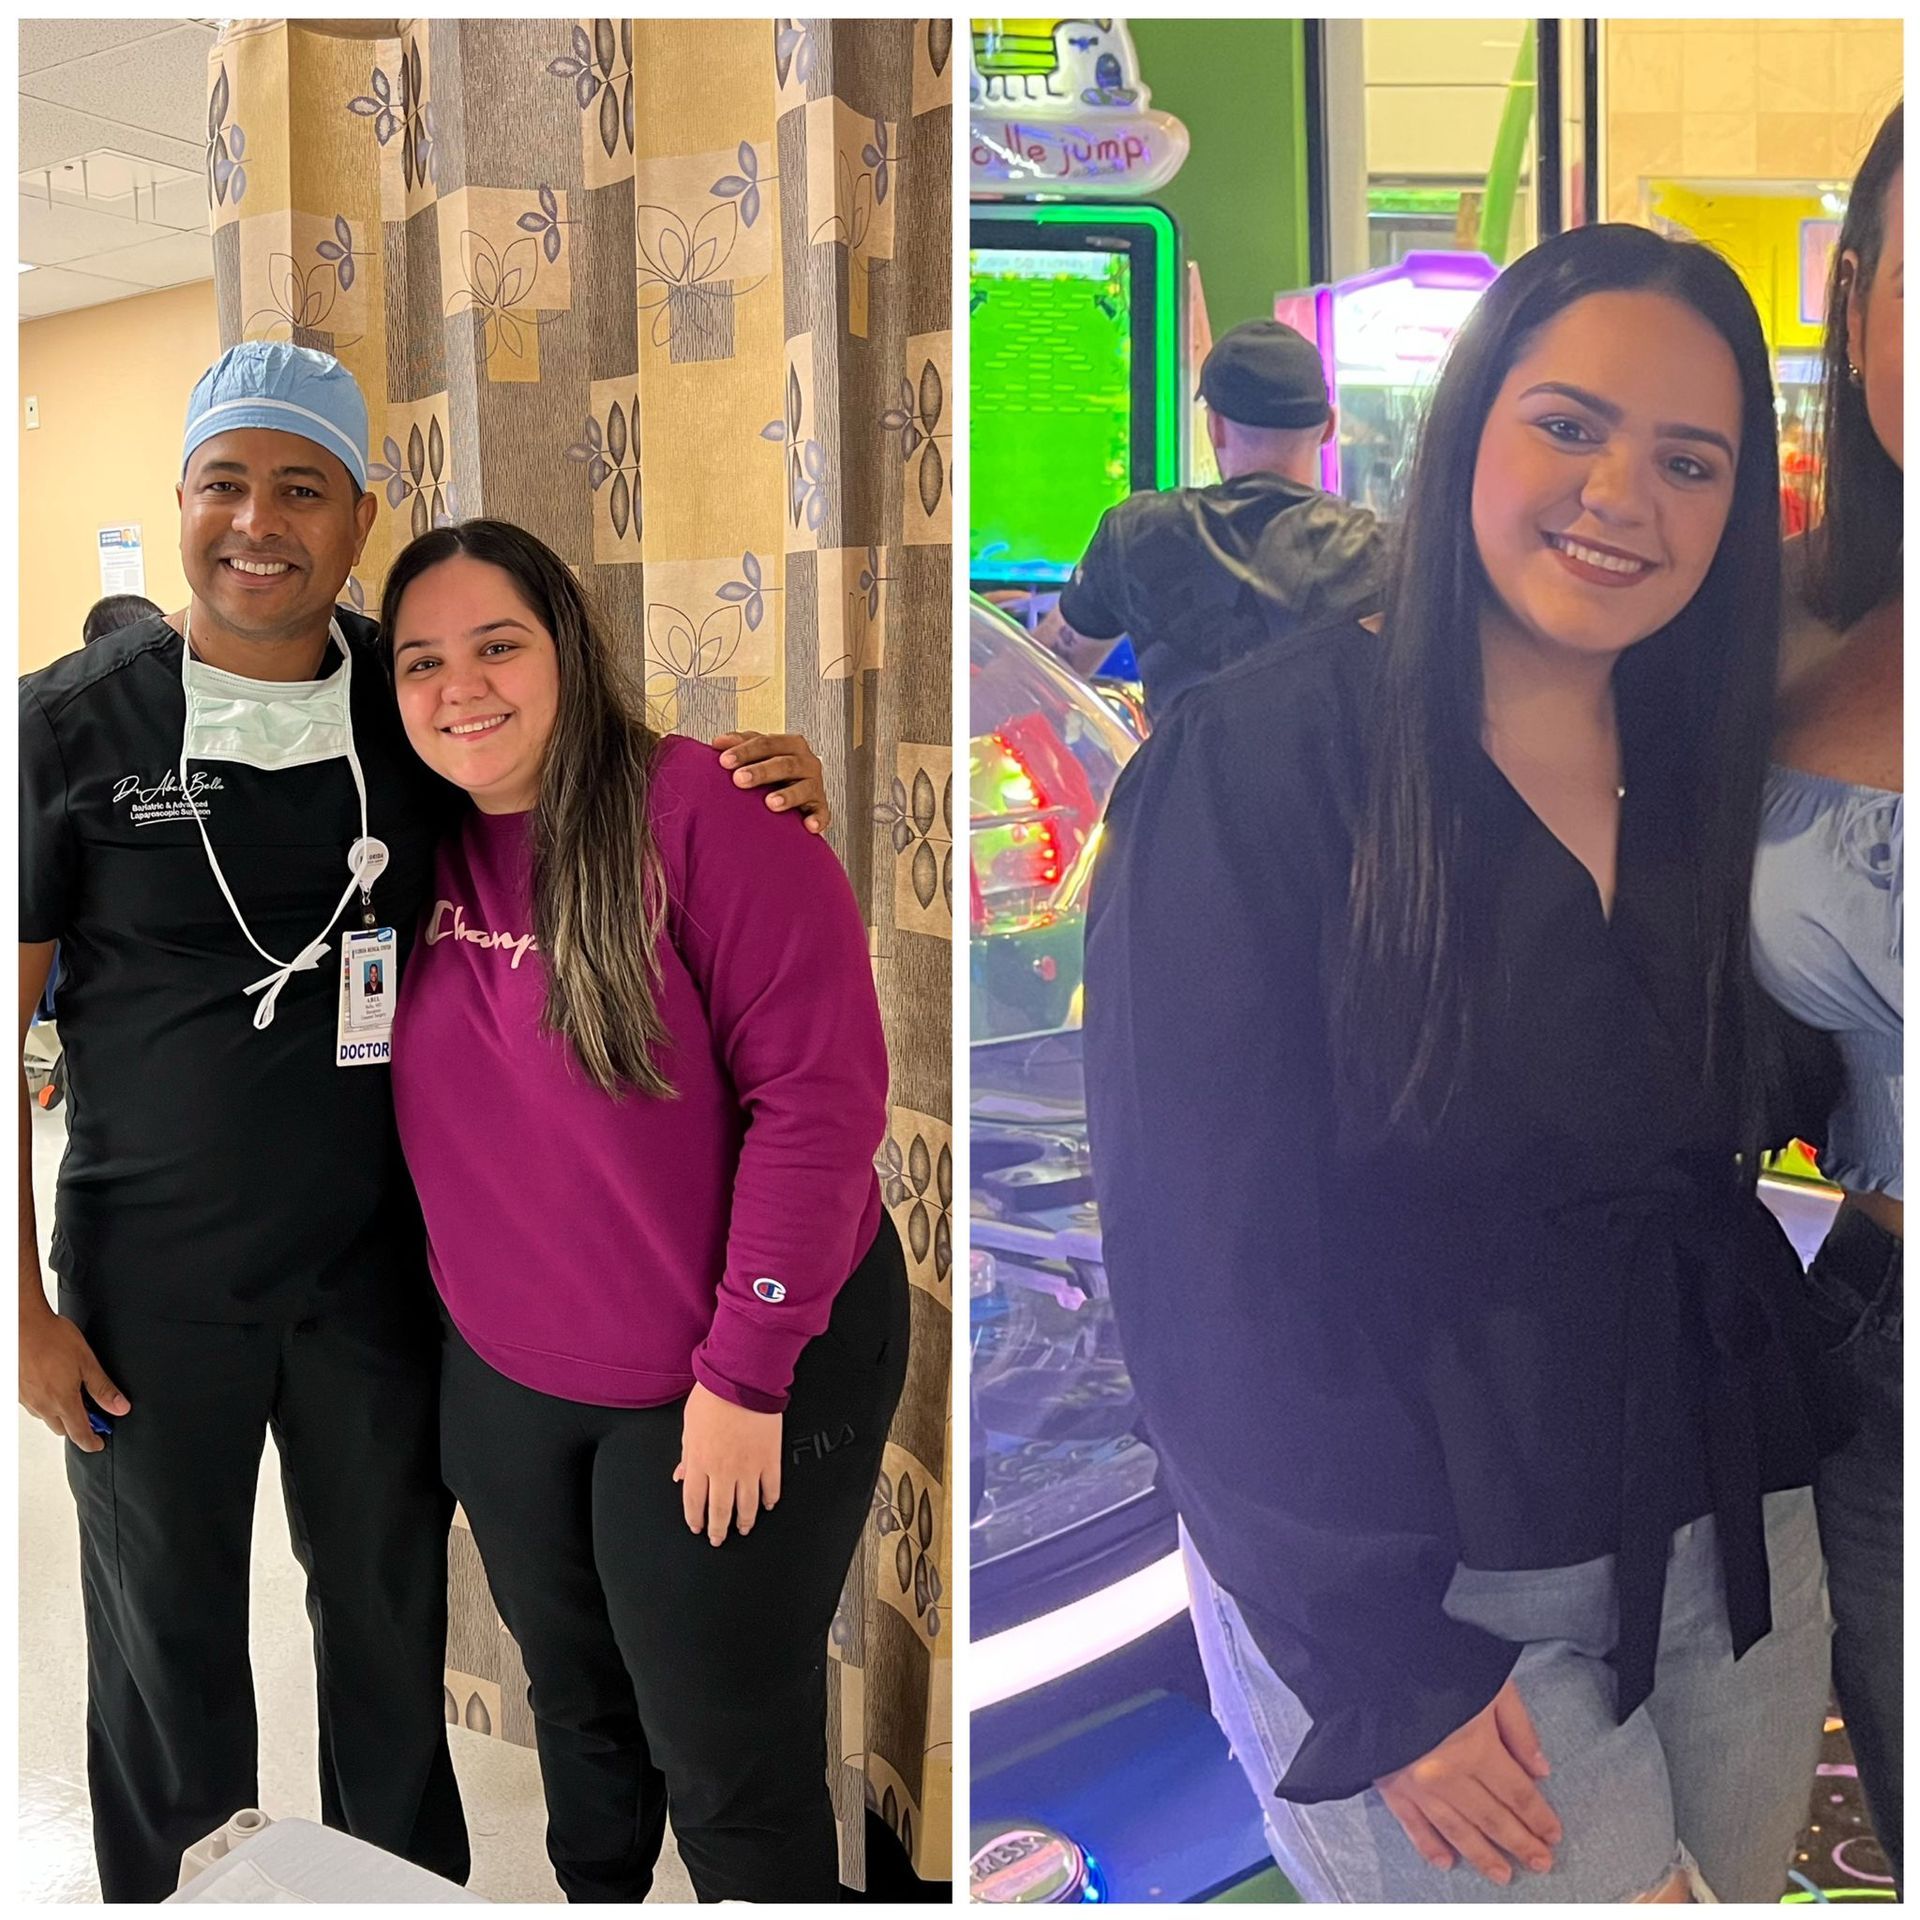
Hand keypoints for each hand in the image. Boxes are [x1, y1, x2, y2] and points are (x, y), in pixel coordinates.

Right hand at [19, 1303, 128, 1452]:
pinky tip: (54, 1386)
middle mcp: (42, 1405)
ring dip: (61, 1414)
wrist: (22, 1325)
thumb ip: (103, 1388)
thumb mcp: (87, 1362)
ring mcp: (27, 1399)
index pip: (79, 1433)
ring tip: (75, 1396)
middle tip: (94, 1415)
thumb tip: (120, 1407)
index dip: (91, 1442)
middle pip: (62, 1428)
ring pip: (46, 1417)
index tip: (99, 1444)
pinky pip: (34, 1405)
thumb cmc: (52, 1339)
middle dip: (78, 1426)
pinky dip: (47, 1402)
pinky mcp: (17, 1391)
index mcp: (62, 1401)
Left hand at [674, 1381, 781, 1544]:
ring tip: (743, 1528)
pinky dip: (769, 1499)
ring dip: (744, 1521)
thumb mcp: (689, 1425)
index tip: (697, 1527)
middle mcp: (723, 1470)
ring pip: (746, 1505)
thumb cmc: (713, 1395)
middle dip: (718, 1529)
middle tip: (719, 1538)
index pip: (694, 1501)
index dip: (695, 1518)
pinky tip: (767, 1504)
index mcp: (700, 1461)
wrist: (742, 1378)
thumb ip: (687, 1454)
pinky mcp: (770, 1458)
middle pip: (720, 1510)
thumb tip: (681, 1474)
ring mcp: (748, 1466)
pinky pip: (771, 1487)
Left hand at [712, 732, 830, 834]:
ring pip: (804, 788)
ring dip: (788, 795)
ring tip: (770, 803)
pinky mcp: (820, 808)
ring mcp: (815, 786)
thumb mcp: (760, 754)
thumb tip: (718, 743)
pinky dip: (817, 820)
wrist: (800, 794)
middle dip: (761, 771)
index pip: (767, 742)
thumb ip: (741, 744)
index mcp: (791, 745)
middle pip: (785, 764)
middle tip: (739, 780)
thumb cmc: (776, 772)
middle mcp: (807, 762)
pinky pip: (822, 814)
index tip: (724, 761)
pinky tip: (808, 826)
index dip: (746, 751)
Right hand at [1374, 1676, 1560, 1885]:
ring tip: (1503, 1874)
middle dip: (1520, 1843)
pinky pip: (1412, 1825)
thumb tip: (1540, 1769)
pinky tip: (1447, 1862)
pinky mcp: (1390, 1785)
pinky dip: (1429, 1846)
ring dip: (1483, 1855)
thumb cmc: (1436, 1664)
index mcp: (1476, 1749)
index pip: (1517, 1793)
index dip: (1539, 1817)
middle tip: (1541, 1863)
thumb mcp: (1490, 1685)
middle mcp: (1449, 1777)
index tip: (1554, 1835)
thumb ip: (1517, 1728)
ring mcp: (1418, 1786)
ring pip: (1458, 1830)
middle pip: (1493, 1819)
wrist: (1372, 1661)